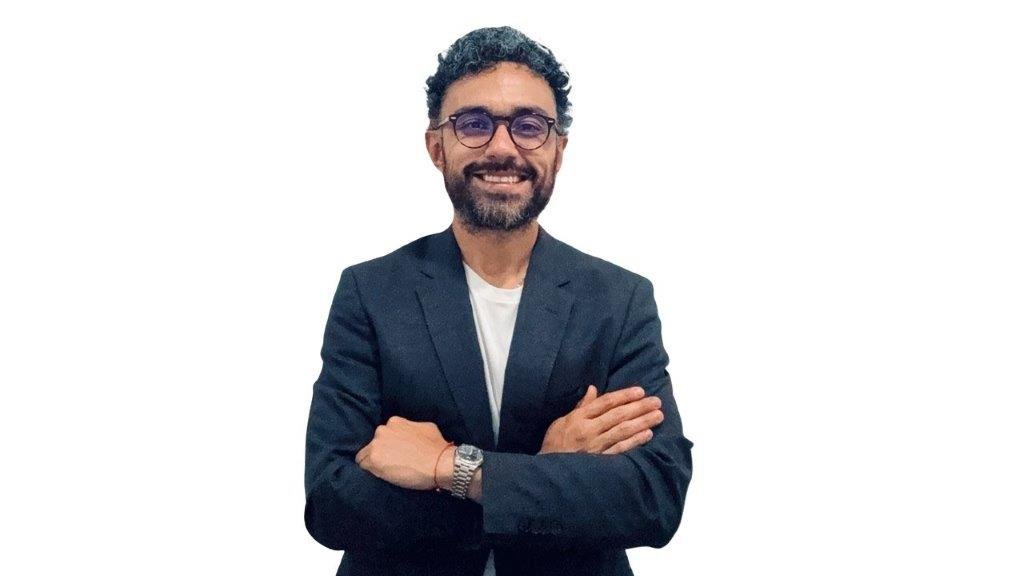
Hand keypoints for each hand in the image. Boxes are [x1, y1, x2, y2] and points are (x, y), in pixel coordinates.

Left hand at [355, 416, 451, 490]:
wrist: (438, 463)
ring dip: (374, 462)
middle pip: (373, 444)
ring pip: (365, 455)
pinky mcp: (374, 461)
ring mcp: (377, 445)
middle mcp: (382, 431)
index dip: (388, 445)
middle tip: (392, 463)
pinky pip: (363, 466)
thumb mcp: (426, 427)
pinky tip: (382, 475)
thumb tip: (410, 433)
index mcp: (394, 422)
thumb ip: (411, 428)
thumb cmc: (436, 448)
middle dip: (381, 453)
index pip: (383, 434)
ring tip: (387, 471)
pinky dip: (371, 471)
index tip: (395, 453)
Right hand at [539, 385, 663, 454]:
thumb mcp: (562, 421)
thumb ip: (581, 406)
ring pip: (623, 431)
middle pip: (618, 415)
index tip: (640, 391)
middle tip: (656, 402)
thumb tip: (593, 389)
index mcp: (579, 418)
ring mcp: (596, 446)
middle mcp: (589, 430)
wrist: (548, 471)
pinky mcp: (601, 460)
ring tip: (658, 416)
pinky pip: (621, 449)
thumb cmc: (554, 444)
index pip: (605, 403)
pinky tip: (648, 435)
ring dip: (642, 422)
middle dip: (639, 407)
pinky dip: (635, 441)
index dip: (624, 396)